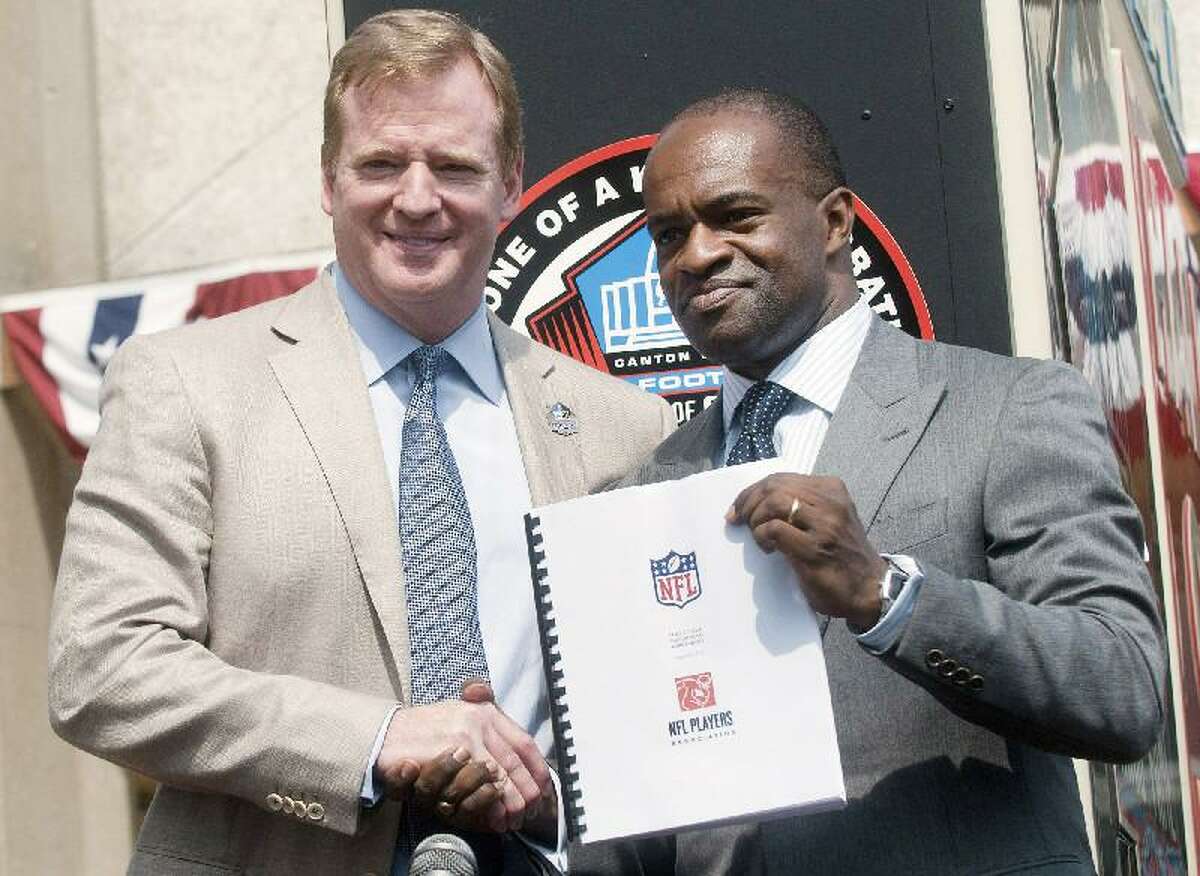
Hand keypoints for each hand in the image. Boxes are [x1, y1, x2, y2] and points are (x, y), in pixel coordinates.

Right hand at [375, 682, 550, 830]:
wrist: (386, 734)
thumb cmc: (423, 730)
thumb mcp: (459, 717)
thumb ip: (486, 727)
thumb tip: (516, 755)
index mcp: (484, 712)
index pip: (523, 741)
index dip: (537, 767)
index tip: (544, 787)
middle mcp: (478, 721)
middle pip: (514, 762)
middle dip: (525, 791)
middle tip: (530, 812)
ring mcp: (464, 737)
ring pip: (498, 776)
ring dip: (508, 801)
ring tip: (512, 818)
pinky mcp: (450, 754)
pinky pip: (476, 783)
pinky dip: (487, 803)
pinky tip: (492, 815)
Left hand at [727, 473, 886, 628]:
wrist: (869, 588)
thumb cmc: (841, 555)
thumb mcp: (828, 519)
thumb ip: (802, 505)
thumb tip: (757, 501)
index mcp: (831, 489)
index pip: (780, 478)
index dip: (752, 491)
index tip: (737, 508)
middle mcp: (830, 501)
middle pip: (774, 486)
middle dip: (748, 502)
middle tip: (738, 520)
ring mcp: (825, 524)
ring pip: (774, 502)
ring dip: (755, 518)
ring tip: (756, 535)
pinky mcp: (815, 548)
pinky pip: (775, 529)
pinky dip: (762, 536)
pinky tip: (769, 549)